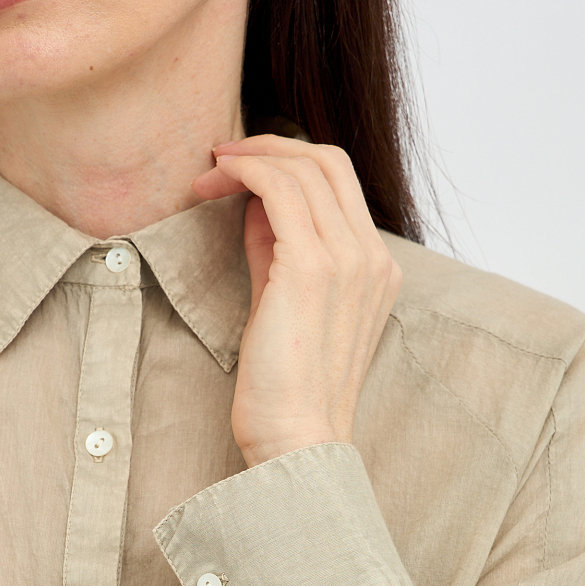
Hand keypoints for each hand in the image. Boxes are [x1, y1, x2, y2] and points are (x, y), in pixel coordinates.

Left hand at [191, 134, 401, 468]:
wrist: (297, 439)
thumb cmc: (285, 389)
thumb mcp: (282, 305)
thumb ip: (275, 251)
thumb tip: (252, 203)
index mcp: (376, 268)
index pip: (340, 184)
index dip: (288, 163)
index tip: (241, 171)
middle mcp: (372, 257)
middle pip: (328, 162)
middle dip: (269, 146)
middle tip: (220, 159)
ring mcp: (348, 259)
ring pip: (304, 167)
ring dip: (249, 158)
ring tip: (208, 174)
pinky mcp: (312, 267)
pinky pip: (278, 189)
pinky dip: (244, 172)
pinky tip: (214, 183)